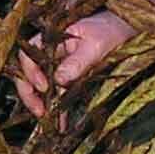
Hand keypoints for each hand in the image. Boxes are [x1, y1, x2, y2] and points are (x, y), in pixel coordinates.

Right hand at [15, 9, 131, 115]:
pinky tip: (61, 123)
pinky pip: (59, 95)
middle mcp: (51, 55)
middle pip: (30, 75)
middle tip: (40, 112)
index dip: (30, 72)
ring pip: (43, 89)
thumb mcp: (95, 45)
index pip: (28, 56)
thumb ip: (77, 61)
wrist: (126, 31)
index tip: (43, 87)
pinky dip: (59, 108)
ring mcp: (59, 68)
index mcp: (51, 40)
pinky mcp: (70, 80)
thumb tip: (59, 79)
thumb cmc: (110, 30)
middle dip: (31, 95)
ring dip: (45, 106)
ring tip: (50, 123)